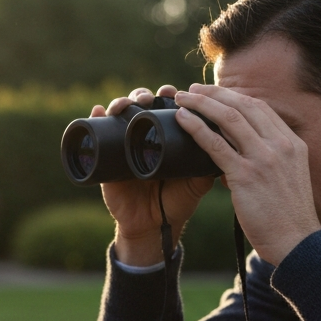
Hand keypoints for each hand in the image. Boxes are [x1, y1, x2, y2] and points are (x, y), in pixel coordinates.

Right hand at [90, 86, 214, 265]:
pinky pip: (96, 135)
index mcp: (167, 137)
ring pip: (119, 115)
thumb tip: (225, 145)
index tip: (174, 93)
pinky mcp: (106, 158)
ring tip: (124, 104)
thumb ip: (209, 167)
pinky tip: (97, 111)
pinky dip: (94, 118)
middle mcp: (144, 136)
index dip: (168, 95)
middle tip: (149, 98)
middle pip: (141, 105)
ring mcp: (123, 145)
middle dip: (143, 95)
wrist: (154, 228)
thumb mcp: (196, 183)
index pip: (166, 107)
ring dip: (120, 102)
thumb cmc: (176, 202)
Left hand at [173, 85, 320, 264]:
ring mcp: (263, 158)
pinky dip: (196, 128)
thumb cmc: (289, 218)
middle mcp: (280, 145)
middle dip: (215, 94)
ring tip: (182, 99)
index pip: (261, 109)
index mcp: (292, 144)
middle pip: (244, 106)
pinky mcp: (246, 175)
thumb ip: (269, 163)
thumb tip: (238, 159)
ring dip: (202, 104)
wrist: (297, 242)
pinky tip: (183, 120)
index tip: (216, 95)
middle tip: (193, 90)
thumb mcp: (288, 180)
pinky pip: (215, 144)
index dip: (235, 98)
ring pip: (228, 118)